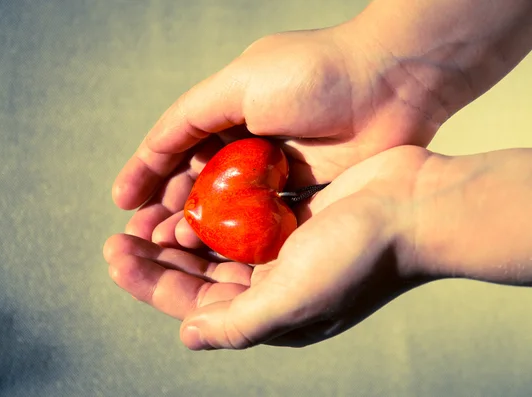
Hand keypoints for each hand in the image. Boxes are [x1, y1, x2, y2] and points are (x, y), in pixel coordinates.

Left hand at [104, 146, 431, 348]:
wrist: (416, 207)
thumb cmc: (359, 256)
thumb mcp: (292, 299)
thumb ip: (237, 323)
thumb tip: (188, 337)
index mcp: (272, 311)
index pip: (196, 304)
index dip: (151, 282)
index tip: (115, 255)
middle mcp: (275, 284)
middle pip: (201, 274)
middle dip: (158, 257)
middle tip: (119, 235)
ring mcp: (286, 248)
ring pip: (219, 242)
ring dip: (183, 230)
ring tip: (147, 214)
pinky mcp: (296, 214)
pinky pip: (243, 212)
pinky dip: (216, 205)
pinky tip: (191, 191)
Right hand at [112, 25, 448, 241]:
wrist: (393, 85)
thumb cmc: (315, 74)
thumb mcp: (242, 83)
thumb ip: (194, 115)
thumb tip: (154, 149)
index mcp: (231, 111)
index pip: (178, 147)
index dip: (148, 175)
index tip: (122, 205)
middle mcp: (250, 142)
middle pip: (199, 182)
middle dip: (169, 209)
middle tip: (142, 238)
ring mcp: (278, 170)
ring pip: (228, 206)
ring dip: (198, 227)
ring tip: (170, 248)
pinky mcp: (306, 193)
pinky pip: (263, 219)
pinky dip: (239, 235)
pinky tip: (217, 253)